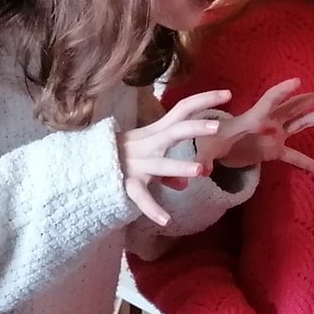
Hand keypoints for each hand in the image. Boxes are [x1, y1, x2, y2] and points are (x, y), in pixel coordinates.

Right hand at [119, 91, 230, 225]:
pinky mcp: (126, 184)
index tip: (229, 93)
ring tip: (201, 170)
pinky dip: (152, 209)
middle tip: (219, 125)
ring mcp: (137, 164)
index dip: (204, 100)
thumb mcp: (148, 157)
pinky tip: (166, 220)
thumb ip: (170, 170)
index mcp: (156, 132)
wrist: (84, 165)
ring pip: (160, 163)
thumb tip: (190, 181)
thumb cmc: (121, 158)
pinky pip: (140, 196)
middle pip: (174, 131)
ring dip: (180, 165)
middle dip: (195, 127)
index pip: (182, 109)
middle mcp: (147, 144)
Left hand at [204, 78, 313, 174]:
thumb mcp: (204, 150)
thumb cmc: (208, 142)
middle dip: (313, 100)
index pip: (268, 102)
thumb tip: (201, 170)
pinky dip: (309, 163)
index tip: (297, 82)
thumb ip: (202, 159)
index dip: (281, 92)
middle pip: (294, 107)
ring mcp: (274, 135)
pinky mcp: (275, 150)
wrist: (212, 146)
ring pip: (302, 123)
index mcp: (253, 119)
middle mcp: (268, 123)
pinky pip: (296, 156)